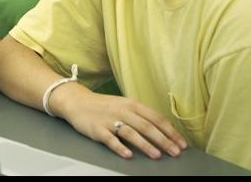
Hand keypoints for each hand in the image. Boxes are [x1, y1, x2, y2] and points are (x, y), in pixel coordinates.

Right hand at [54, 87, 187, 159]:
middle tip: (175, 152)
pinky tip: (128, 155)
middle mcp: (122, 111)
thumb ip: (142, 116)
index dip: (170, 131)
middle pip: (146, 126)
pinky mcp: (97, 129)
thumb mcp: (124, 105)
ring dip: (145, 145)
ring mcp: (109, 120)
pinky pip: (110, 139)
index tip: (181, 143)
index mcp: (132, 104)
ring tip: (157, 155)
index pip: (156, 118)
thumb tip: (164, 130)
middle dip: (163, 140)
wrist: (77, 102)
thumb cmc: (104, 106)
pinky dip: (120, 147)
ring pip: (131, 132)